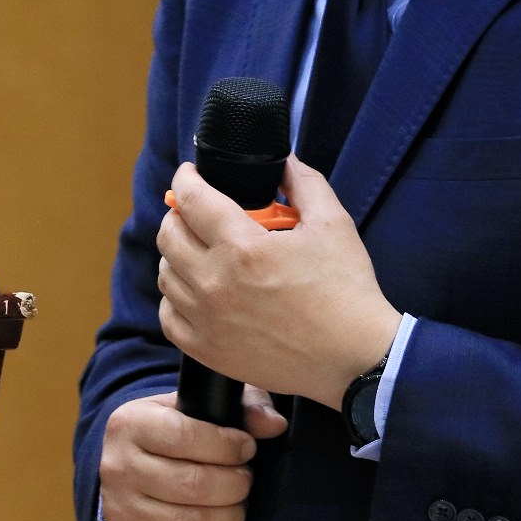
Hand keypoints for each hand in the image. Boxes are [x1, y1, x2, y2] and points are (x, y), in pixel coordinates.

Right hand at [100, 387, 287, 520]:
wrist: (131, 467)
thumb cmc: (176, 430)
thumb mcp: (202, 405)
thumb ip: (243, 407)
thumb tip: (275, 424)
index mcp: (130, 424)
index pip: (184, 436)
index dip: (227, 446)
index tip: (247, 448)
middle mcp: (118, 467)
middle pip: (192, 485)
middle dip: (235, 485)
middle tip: (245, 480)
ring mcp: (120, 510)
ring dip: (230, 518)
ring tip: (237, 505)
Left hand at [157, 156, 402, 405]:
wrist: (354, 359)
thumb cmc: (347, 292)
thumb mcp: (332, 224)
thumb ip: (303, 183)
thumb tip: (282, 161)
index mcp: (243, 248)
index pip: (192, 200)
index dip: (185, 180)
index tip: (188, 175)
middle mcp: (216, 283)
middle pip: (169, 235)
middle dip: (178, 214)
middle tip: (195, 211)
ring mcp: (208, 320)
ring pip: (165, 274)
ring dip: (176, 254)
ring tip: (198, 249)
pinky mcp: (209, 350)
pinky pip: (169, 316)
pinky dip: (175, 297)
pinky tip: (195, 290)